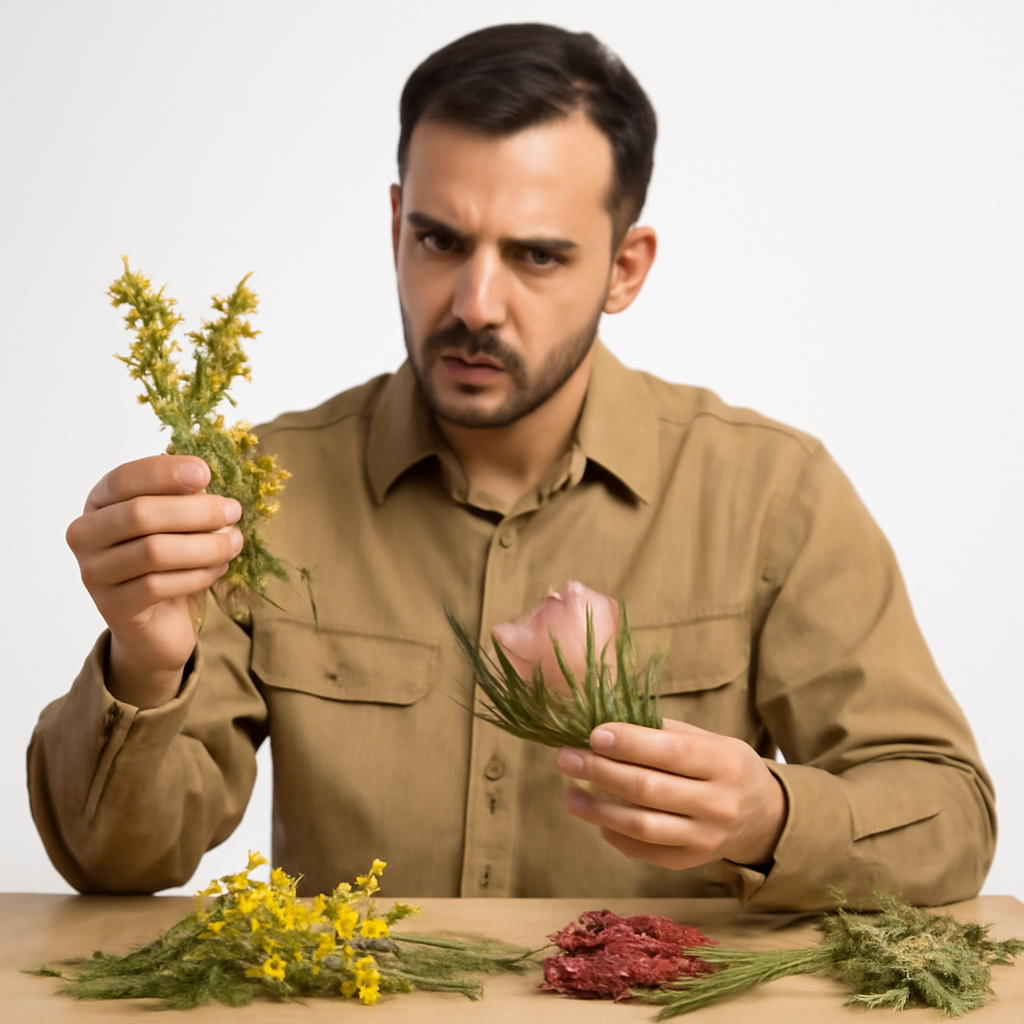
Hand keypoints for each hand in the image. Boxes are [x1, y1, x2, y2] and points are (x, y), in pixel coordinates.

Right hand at [66, 455, 242, 707]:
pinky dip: (197, 574)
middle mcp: (86, 535)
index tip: (205, 473)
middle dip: (196, 511)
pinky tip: (218, 569)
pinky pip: (159, 585)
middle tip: (234, 511)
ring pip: (153, 551)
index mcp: (99, 503)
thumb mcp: (177, 523)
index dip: (164, 473)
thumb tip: (204, 482)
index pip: (124, 478)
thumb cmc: (169, 562)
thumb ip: (184, 499)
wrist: (159, 623)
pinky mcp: (113, 607)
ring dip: (204, 545)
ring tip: (234, 543)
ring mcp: (94, 572)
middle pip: (140, 514)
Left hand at [556, 718, 787, 869]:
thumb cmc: (723, 766)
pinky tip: (597, 819)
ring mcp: (704, 838)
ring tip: (568, 795)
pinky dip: (616, 836)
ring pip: (641, 825)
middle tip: (566, 758)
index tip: (593, 734)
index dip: (628, 742)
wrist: (763, 816)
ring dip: (597, 810)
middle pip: (648, 789)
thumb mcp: (708, 740)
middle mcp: (717, 803)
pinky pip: (645, 851)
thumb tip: (606, 723)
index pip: (670, 752)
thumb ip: (663, 732)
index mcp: (723, 762)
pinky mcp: (690, 862)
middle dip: (600, 772)